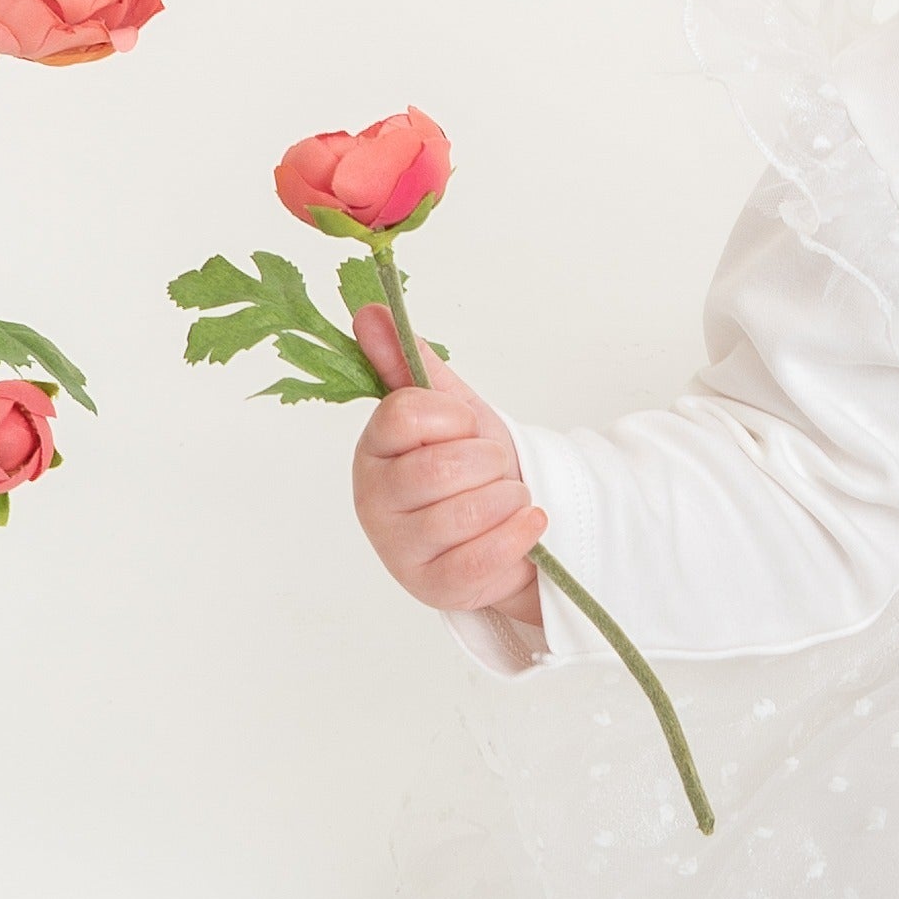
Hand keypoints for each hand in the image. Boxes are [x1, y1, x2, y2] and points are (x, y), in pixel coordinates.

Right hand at [351, 298, 546, 620]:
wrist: (509, 526)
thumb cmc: (474, 467)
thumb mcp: (450, 410)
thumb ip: (409, 364)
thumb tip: (371, 311)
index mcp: (373, 450)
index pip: (405, 414)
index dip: (452, 417)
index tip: (464, 426)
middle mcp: (374, 500)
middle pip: (442, 467)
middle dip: (490, 462)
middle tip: (493, 469)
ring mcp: (399, 549)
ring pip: (469, 510)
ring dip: (509, 498)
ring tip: (506, 498)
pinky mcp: (435, 587)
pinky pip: (484, 556)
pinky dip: (519, 534)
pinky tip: (527, 525)